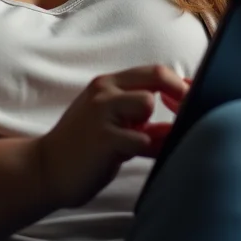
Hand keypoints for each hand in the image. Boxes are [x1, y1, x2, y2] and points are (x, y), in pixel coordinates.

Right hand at [36, 65, 190, 208]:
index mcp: (108, 84)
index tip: (194, 103)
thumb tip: (180, 122)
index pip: (155, 71)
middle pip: (157, 76)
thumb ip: (142, 119)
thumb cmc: (83, 147)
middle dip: (181, 95)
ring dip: (154, 125)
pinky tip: (137, 157)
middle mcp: (105, 90)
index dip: (180, 86)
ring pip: (147, 103)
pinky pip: (141, 139)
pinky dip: (148, 149)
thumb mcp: (112, 123)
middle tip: (191, 115)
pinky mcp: (103, 137)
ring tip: (144, 143)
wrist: (46, 168)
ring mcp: (102, 112)